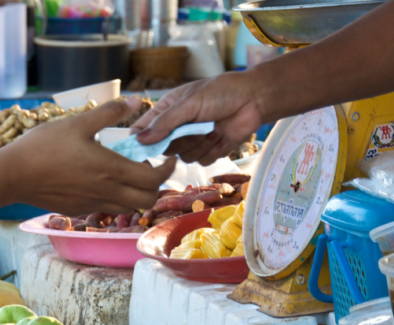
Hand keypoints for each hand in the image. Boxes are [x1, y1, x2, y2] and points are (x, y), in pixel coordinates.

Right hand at [0, 97, 176, 215]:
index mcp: (111, 170)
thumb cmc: (43, 147)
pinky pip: (108, 207)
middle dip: (156, 185)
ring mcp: (93, 203)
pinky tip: (102, 179)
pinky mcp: (80, 208)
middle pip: (148, 200)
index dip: (167, 168)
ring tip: (127, 172)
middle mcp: (107, 192)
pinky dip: (116, 197)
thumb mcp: (78, 123)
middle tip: (149, 166)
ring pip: (129, 207)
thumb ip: (109, 112)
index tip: (168, 156)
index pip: (154, 179)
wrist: (13, 176)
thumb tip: (135, 100)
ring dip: (136, 192)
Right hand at [131, 70, 264, 164]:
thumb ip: (165, 122)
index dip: (140, 141)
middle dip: (179, 141)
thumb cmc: (220, 92)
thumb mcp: (189, 103)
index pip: (143, 130)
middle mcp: (177, 128)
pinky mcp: (208, 151)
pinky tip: (220, 135)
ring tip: (212, 127)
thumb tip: (140, 139)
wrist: (253, 99)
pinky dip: (211, 150)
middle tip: (193, 127)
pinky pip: (201, 161)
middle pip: (163, 149)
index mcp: (166, 111)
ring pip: (183, 158)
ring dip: (199, 144)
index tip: (142, 148)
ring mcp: (193, 141)